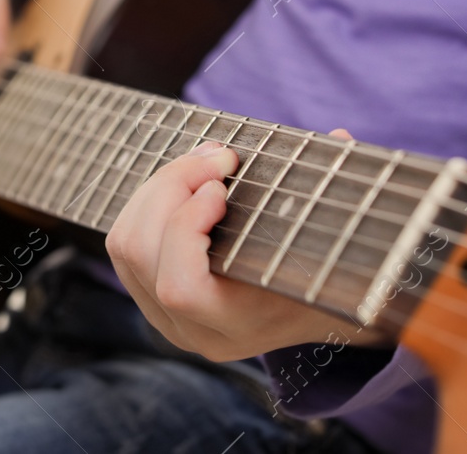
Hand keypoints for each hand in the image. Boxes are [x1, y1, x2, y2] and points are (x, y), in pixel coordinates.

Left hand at [106, 135, 388, 361]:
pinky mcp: (149, 295)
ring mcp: (165, 316)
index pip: (181, 288)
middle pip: (142, 255)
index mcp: (239, 326)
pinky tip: (187, 179)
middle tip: (215, 156)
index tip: (219, 188)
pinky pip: (124, 242)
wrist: (321, 310)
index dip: (185, 229)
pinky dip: (147, 200)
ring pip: (125, 245)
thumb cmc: (334, 266)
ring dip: (156, 189)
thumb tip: (339, 136)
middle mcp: (194, 330)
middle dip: (170, 189)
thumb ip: (337, 191)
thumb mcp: (342, 240)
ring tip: (202, 161)